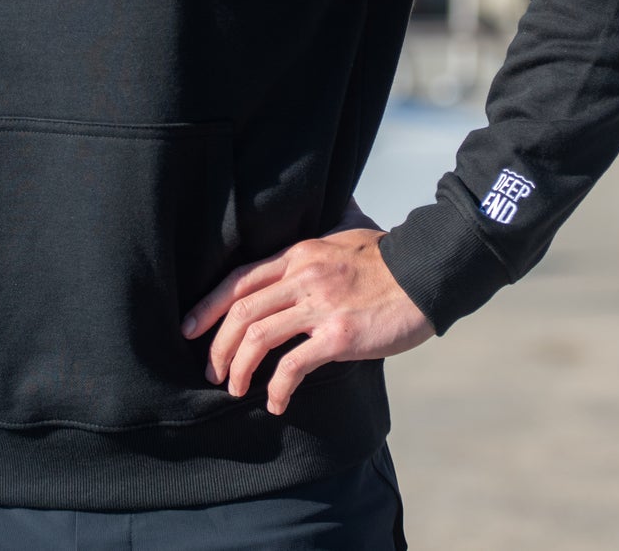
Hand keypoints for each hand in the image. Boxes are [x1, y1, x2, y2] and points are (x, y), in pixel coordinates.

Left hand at [180, 197, 435, 415]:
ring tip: (236, 389)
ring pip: (257, 336)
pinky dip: (277, 388)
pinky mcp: (339, 334)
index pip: (239, 279)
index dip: (207, 305)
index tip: (188, 329)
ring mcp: (320, 305)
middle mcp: (302, 277)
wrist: (430, 273)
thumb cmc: (391, 259)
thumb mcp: (349, 234)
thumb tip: (326, 215)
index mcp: (299, 254)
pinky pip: (293, 365)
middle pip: (240, 310)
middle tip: (212, 371)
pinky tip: (276, 403)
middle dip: (217, 346)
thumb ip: (326, 235)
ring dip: (239, 369)